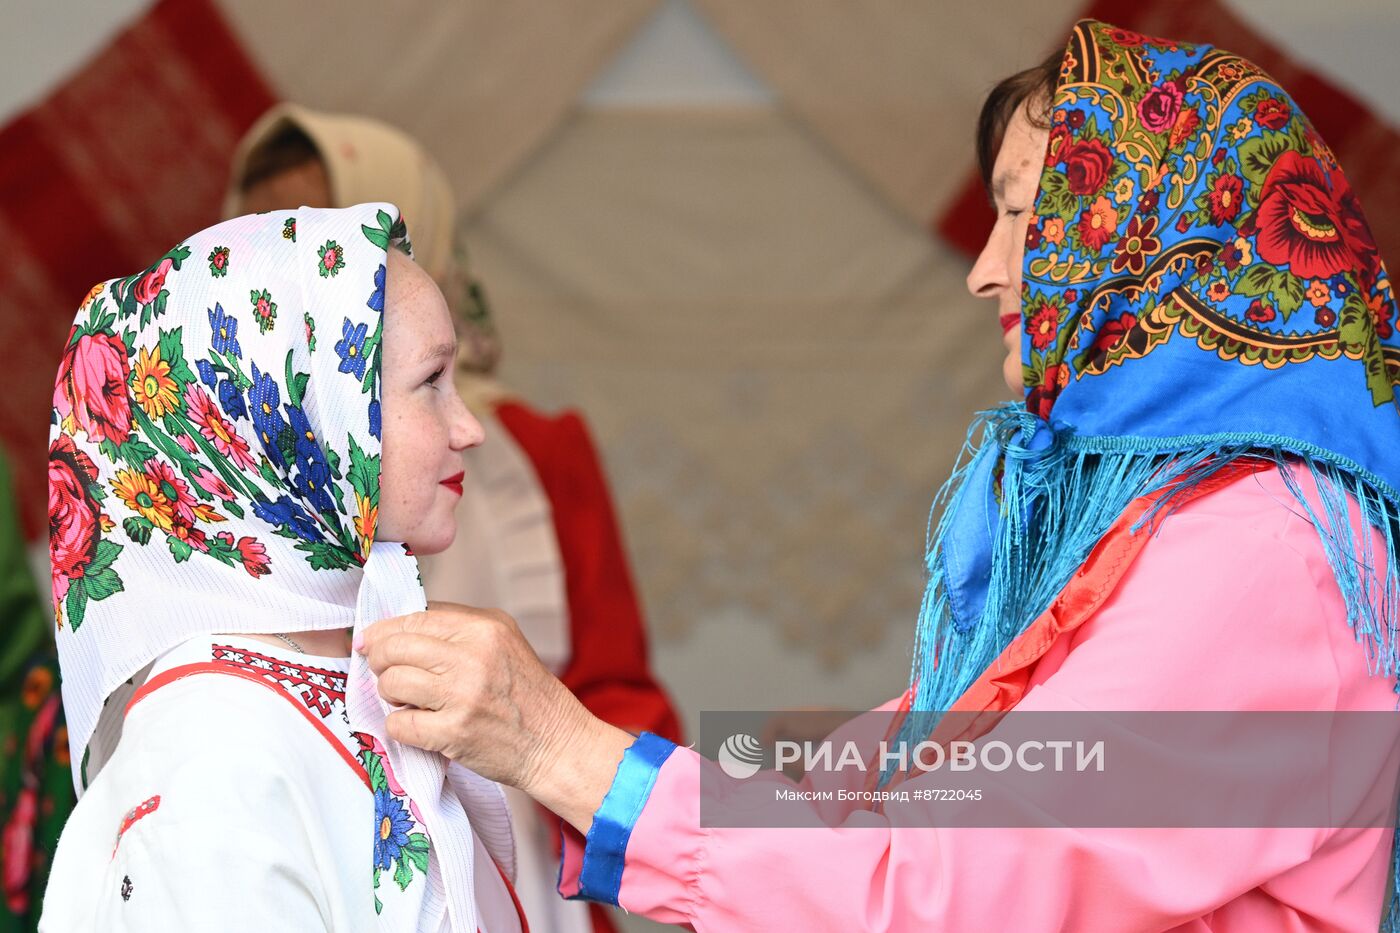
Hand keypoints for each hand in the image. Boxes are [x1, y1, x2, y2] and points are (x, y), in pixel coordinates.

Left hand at [359, 601, 632, 831]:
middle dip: (379, 660)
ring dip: (389, 694)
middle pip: (395, 648)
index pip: (415, 618)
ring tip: (406, 700)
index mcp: (484, 628)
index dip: (384, 630)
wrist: (555, 743)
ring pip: (392, 683)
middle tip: (382, 672)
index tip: (370, 641)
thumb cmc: (526, 693)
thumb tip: (398, 627)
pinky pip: (399, 724)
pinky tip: (418, 725)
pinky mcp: (454, 732)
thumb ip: (457, 628)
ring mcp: (462, 695)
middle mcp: (473, 656)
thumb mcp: (503, 641)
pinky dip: (399, 726)